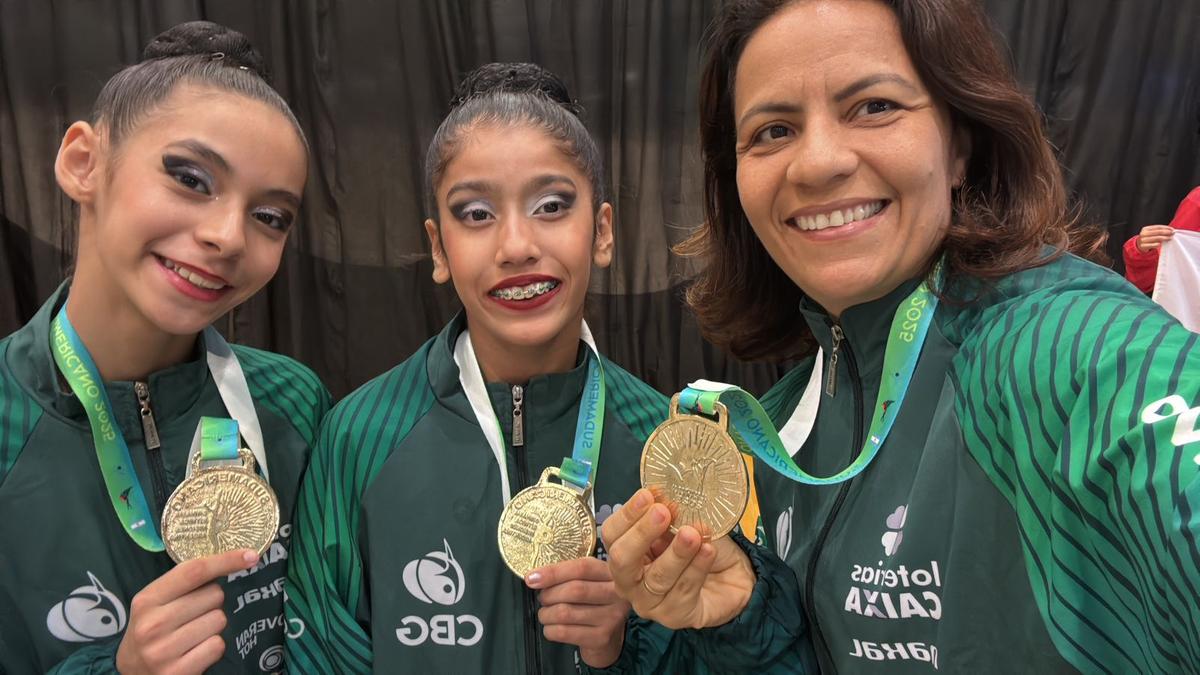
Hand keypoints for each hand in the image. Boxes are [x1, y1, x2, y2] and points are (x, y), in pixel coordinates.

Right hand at [115, 549, 258, 674]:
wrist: (133, 672)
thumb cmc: (151, 629)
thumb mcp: (155, 602)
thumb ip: (183, 583)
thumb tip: (232, 560)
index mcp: (147, 600)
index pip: (194, 572)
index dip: (226, 560)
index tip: (250, 555)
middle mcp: (153, 624)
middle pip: (214, 595)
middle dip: (212, 601)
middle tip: (194, 613)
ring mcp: (164, 651)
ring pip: (219, 619)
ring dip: (213, 625)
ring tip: (193, 633)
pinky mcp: (178, 672)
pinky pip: (218, 645)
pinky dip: (212, 647)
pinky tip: (195, 651)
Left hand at [527, 557, 629, 667]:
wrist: (608, 636)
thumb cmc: (592, 603)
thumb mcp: (588, 581)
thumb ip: (567, 574)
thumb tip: (535, 577)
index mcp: (611, 573)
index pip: (582, 568)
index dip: (554, 572)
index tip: (533, 578)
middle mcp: (617, 594)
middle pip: (575, 590)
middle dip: (549, 594)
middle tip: (543, 598)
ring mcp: (611, 617)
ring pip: (566, 612)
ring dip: (546, 613)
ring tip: (546, 613)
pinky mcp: (601, 637)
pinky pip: (564, 632)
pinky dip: (550, 630)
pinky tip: (551, 627)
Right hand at [601, 489, 755, 630]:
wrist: (731, 573)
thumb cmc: (698, 545)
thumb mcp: (682, 522)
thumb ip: (671, 514)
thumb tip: (663, 497)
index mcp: (625, 553)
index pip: (612, 534)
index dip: (627, 514)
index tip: (648, 495)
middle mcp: (630, 581)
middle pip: (622, 560)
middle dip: (642, 534)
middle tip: (663, 512)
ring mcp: (650, 603)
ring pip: (657, 577)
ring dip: (676, 552)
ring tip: (692, 533)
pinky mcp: (676, 616)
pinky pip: (684, 590)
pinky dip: (697, 567)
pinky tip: (708, 550)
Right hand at [1136, 224, 1174, 251]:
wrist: (1139, 245)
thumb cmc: (1148, 238)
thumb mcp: (1151, 233)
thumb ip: (1159, 231)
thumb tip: (1171, 230)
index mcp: (1145, 229)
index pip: (1158, 227)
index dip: (1166, 228)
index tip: (1172, 229)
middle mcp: (1143, 234)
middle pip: (1157, 232)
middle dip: (1166, 232)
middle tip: (1173, 233)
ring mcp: (1142, 240)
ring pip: (1156, 238)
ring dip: (1165, 238)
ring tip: (1170, 238)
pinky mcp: (1143, 246)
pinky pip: (1153, 245)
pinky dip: (1158, 244)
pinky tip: (1162, 244)